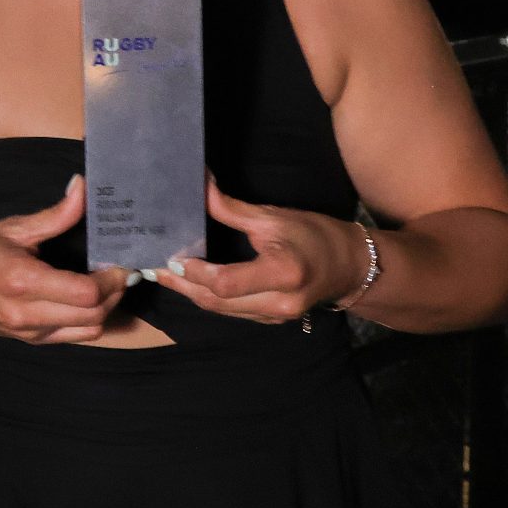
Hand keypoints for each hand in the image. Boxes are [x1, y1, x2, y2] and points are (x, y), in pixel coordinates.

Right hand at [0, 174, 129, 344]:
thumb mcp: (13, 227)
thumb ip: (55, 214)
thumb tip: (82, 188)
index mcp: (21, 280)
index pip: (84, 292)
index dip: (110, 277)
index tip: (117, 258)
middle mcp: (26, 312)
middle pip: (93, 314)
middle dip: (114, 291)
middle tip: (119, 268)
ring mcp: (30, 332)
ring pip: (90, 328)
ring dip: (106, 306)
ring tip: (106, 282)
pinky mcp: (33, 340)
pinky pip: (77, 336)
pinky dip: (91, 318)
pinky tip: (87, 297)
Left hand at [152, 180, 366, 324]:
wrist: (351, 266)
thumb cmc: (315, 235)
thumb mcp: (274, 217)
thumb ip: (231, 209)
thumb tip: (199, 187)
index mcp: (282, 274)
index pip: (226, 282)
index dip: (196, 272)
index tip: (174, 256)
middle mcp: (279, 303)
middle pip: (218, 302)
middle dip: (184, 285)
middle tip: (155, 268)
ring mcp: (275, 316)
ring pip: (222, 310)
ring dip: (192, 293)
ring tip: (166, 274)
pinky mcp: (272, 320)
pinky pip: (233, 312)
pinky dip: (211, 298)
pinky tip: (193, 283)